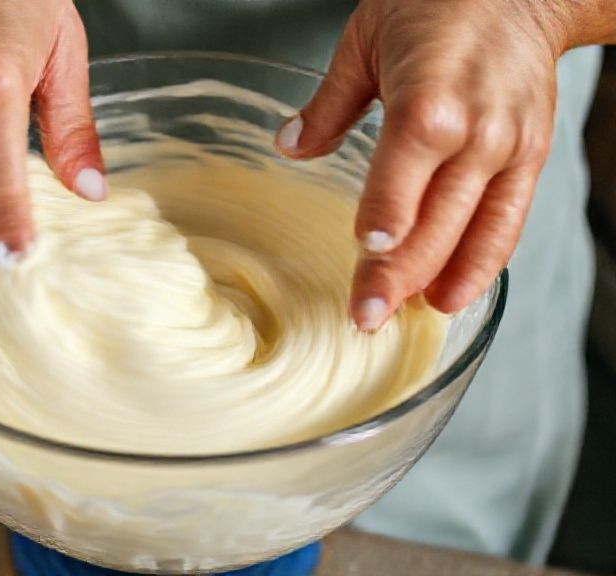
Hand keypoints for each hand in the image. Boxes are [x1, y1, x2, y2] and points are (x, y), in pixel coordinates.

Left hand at [275, 0, 589, 329]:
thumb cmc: (438, 4)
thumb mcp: (365, 41)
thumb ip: (328, 105)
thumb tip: (290, 146)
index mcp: (430, 103)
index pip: (402, 179)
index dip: (386, 222)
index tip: (366, 256)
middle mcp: (476, 134)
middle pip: (436, 222)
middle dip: (398, 276)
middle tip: (364, 317)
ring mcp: (509, 150)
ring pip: (475, 233)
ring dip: (438, 282)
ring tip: (405, 318)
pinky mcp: (531, 158)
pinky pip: (509, 223)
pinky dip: (481, 264)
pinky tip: (452, 294)